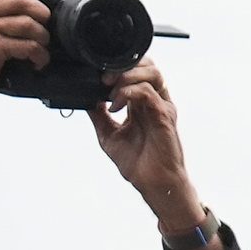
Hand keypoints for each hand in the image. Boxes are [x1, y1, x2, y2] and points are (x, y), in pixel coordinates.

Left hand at [87, 49, 203, 238]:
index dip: (119, 67)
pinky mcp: (165, 115)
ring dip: (126, 76)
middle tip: (103, 78)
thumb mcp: (108, 135)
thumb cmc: (138, 163)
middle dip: (124, 66)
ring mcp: (161, 107)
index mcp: (143, 103)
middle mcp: (155, 101)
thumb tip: (85, 99)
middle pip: (148, 65)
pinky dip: (128, 93)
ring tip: (109, 89)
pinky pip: (148, 92)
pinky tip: (115, 106)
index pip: (138, 71)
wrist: (153, 184)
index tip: (97, 76)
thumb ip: (98, 115)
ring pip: (152, 73)